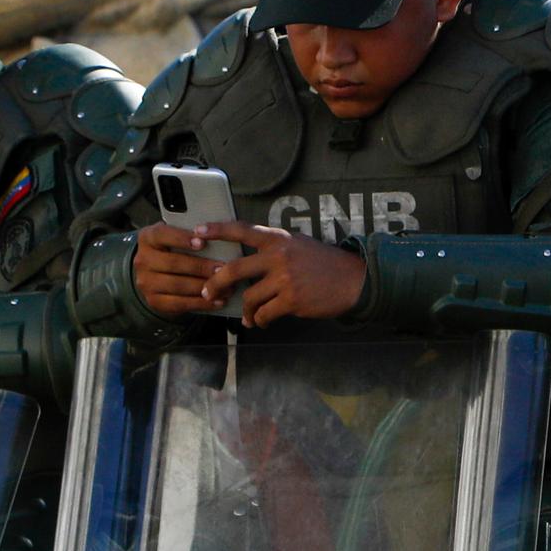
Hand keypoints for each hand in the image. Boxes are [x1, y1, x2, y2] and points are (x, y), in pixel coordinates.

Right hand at [131, 221, 238, 319]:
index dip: (182, 238)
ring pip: (177, 285)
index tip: (203, 242)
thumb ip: (189, 234)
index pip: (162, 235)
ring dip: (204, 286)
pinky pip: (179, 304)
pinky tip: (218, 301)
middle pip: (173, 263)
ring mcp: (146, 283)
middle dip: (200, 266)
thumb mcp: (175, 236)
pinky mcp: (154, 301)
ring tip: (226, 286)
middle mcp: (142, 260)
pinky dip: (201, 303)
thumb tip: (216, 235)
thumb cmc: (173, 249)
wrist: (155, 273)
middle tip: (223, 268)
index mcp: (147, 238)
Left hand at [205, 223, 368, 327]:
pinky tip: (263, 321)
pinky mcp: (292, 299)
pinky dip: (261, 320)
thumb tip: (246, 264)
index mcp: (278, 238)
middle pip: (234, 269)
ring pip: (249, 297)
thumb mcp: (298, 245)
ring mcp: (285, 278)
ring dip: (246, 311)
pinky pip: (265, 313)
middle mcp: (279, 255)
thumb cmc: (324, 264)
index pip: (241, 229)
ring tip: (249, 317)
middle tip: (207, 293)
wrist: (353, 280)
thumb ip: (273, 249)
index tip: (198, 231)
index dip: (217, 229)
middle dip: (215, 283)